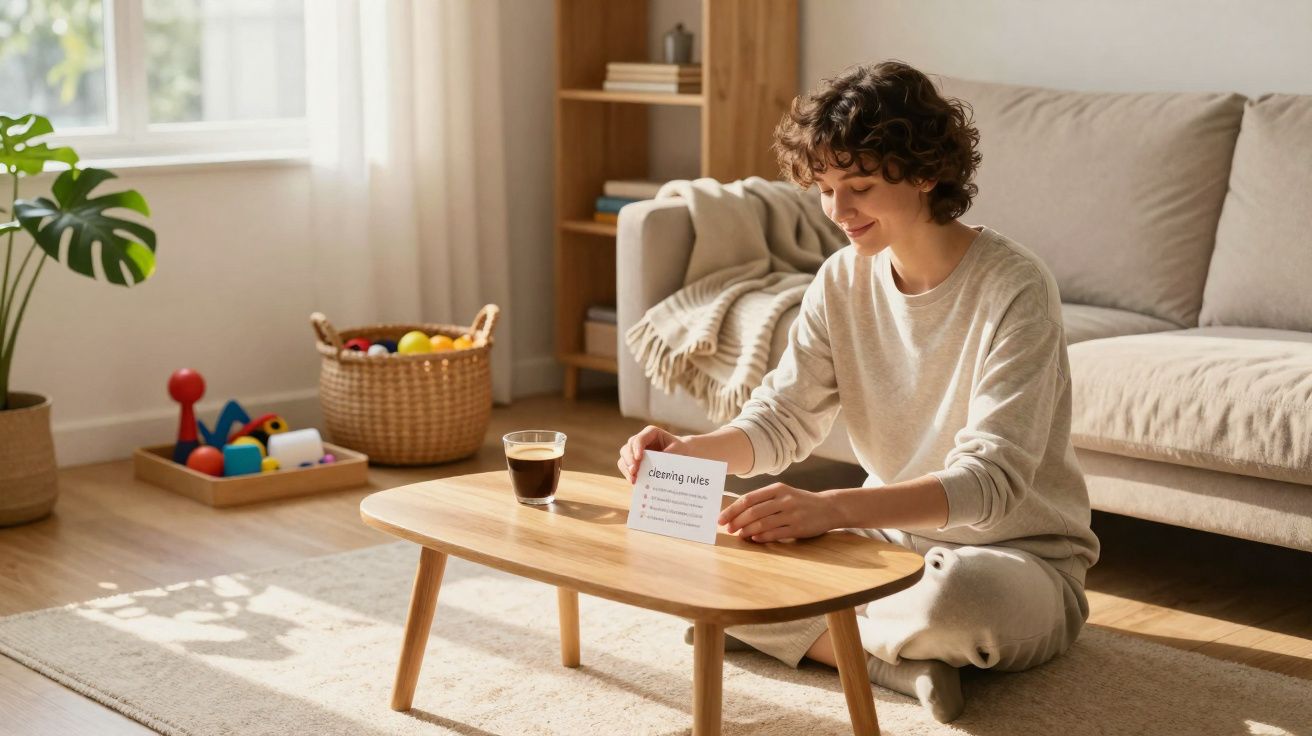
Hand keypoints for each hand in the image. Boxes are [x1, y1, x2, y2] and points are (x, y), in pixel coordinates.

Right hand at [617, 425, 691, 483]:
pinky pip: (625, 467)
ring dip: (627, 468)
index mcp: (650, 433)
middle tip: (634, 471)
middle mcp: (640, 440)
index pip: (639, 439)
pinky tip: (634, 482)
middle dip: (629, 460)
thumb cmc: (680, 449)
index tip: (639, 458)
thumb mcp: (678, 450)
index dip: (637, 448)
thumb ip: (667, 456)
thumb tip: (656, 469)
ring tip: (633, 479)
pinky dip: (628, 474)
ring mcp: (635, 451)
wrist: (682, 454)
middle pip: (628, 448)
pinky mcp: (634, 461)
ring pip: (624, 457)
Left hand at [718, 483, 840, 542]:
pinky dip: (762, 537)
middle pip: (753, 511)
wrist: (829, 507)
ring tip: (739, 535)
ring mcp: (792, 514)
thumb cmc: (800, 501)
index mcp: (777, 489)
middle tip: (727, 529)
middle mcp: (784, 499)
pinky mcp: (798, 528)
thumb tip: (738, 513)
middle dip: (737, 521)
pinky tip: (754, 539)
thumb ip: (764, 501)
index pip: (749, 498)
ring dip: (747, 531)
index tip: (721, 519)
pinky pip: (776, 534)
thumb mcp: (784, 494)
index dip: (732, 509)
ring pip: (763, 523)